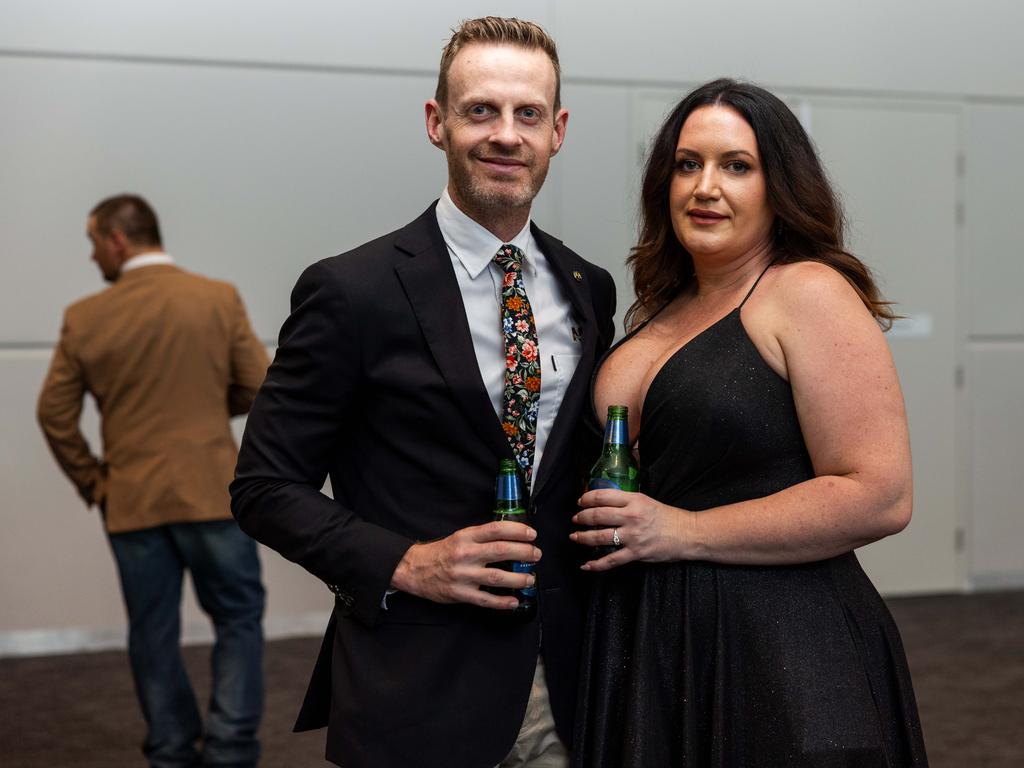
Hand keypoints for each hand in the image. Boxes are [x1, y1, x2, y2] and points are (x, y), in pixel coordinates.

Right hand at [390, 521, 539, 609]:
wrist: (414, 569)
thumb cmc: (442, 553)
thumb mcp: (460, 537)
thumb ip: (482, 537)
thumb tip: (511, 537)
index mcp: (466, 537)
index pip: (496, 529)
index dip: (517, 530)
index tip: (531, 534)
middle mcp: (465, 554)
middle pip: (501, 551)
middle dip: (524, 552)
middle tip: (536, 555)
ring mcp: (463, 575)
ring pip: (496, 577)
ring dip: (518, 578)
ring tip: (530, 578)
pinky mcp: (460, 593)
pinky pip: (485, 600)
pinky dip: (501, 602)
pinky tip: (514, 601)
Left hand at [570, 488, 685, 570]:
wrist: (688, 534)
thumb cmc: (668, 517)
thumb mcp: (646, 501)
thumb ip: (626, 502)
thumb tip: (603, 503)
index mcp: (634, 500)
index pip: (603, 496)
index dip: (586, 499)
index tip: (580, 502)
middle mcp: (631, 516)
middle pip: (597, 515)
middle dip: (581, 517)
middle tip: (575, 519)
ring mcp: (633, 536)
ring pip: (600, 536)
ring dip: (583, 537)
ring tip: (575, 536)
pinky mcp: (636, 553)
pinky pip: (611, 560)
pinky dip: (596, 564)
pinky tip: (586, 565)